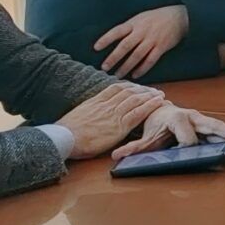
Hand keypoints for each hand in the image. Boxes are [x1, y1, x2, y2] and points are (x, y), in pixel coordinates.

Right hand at [56, 81, 173, 158]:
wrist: (64, 137)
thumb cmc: (66, 132)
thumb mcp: (76, 117)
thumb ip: (86, 113)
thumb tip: (87, 116)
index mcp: (95, 101)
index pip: (115, 88)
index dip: (128, 86)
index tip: (135, 86)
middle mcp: (106, 104)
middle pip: (128, 92)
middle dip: (142, 90)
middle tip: (153, 90)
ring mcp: (113, 114)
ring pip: (136, 100)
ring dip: (150, 96)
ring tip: (160, 94)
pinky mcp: (119, 126)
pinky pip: (138, 112)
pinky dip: (150, 105)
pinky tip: (159, 102)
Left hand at [95, 4, 188, 78]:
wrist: (178, 17)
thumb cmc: (155, 18)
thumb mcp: (140, 18)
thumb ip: (128, 28)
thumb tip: (113, 40)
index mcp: (135, 23)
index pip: (117, 31)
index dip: (106, 39)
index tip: (96, 48)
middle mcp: (142, 31)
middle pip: (125, 46)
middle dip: (114, 57)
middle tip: (105, 67)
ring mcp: (152, 39)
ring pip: (137, 55)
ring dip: (126, 66)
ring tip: (118, 75)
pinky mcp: (161, 47)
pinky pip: (150, 60)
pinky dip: (142, 68)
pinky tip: (135, 75)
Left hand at [110, 102, 224, 157]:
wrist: (158, 109)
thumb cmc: (153, 124)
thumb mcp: (144, 136)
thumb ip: (133, 146)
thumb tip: (117, 155)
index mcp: (176, 118)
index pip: (187, 136)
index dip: (187, 148)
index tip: (187, 156)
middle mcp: (191, 116)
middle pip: (210, 125)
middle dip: (223, 136)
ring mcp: (200, 120)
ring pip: (219, 127)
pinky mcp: (205, 124)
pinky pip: (219, 131)